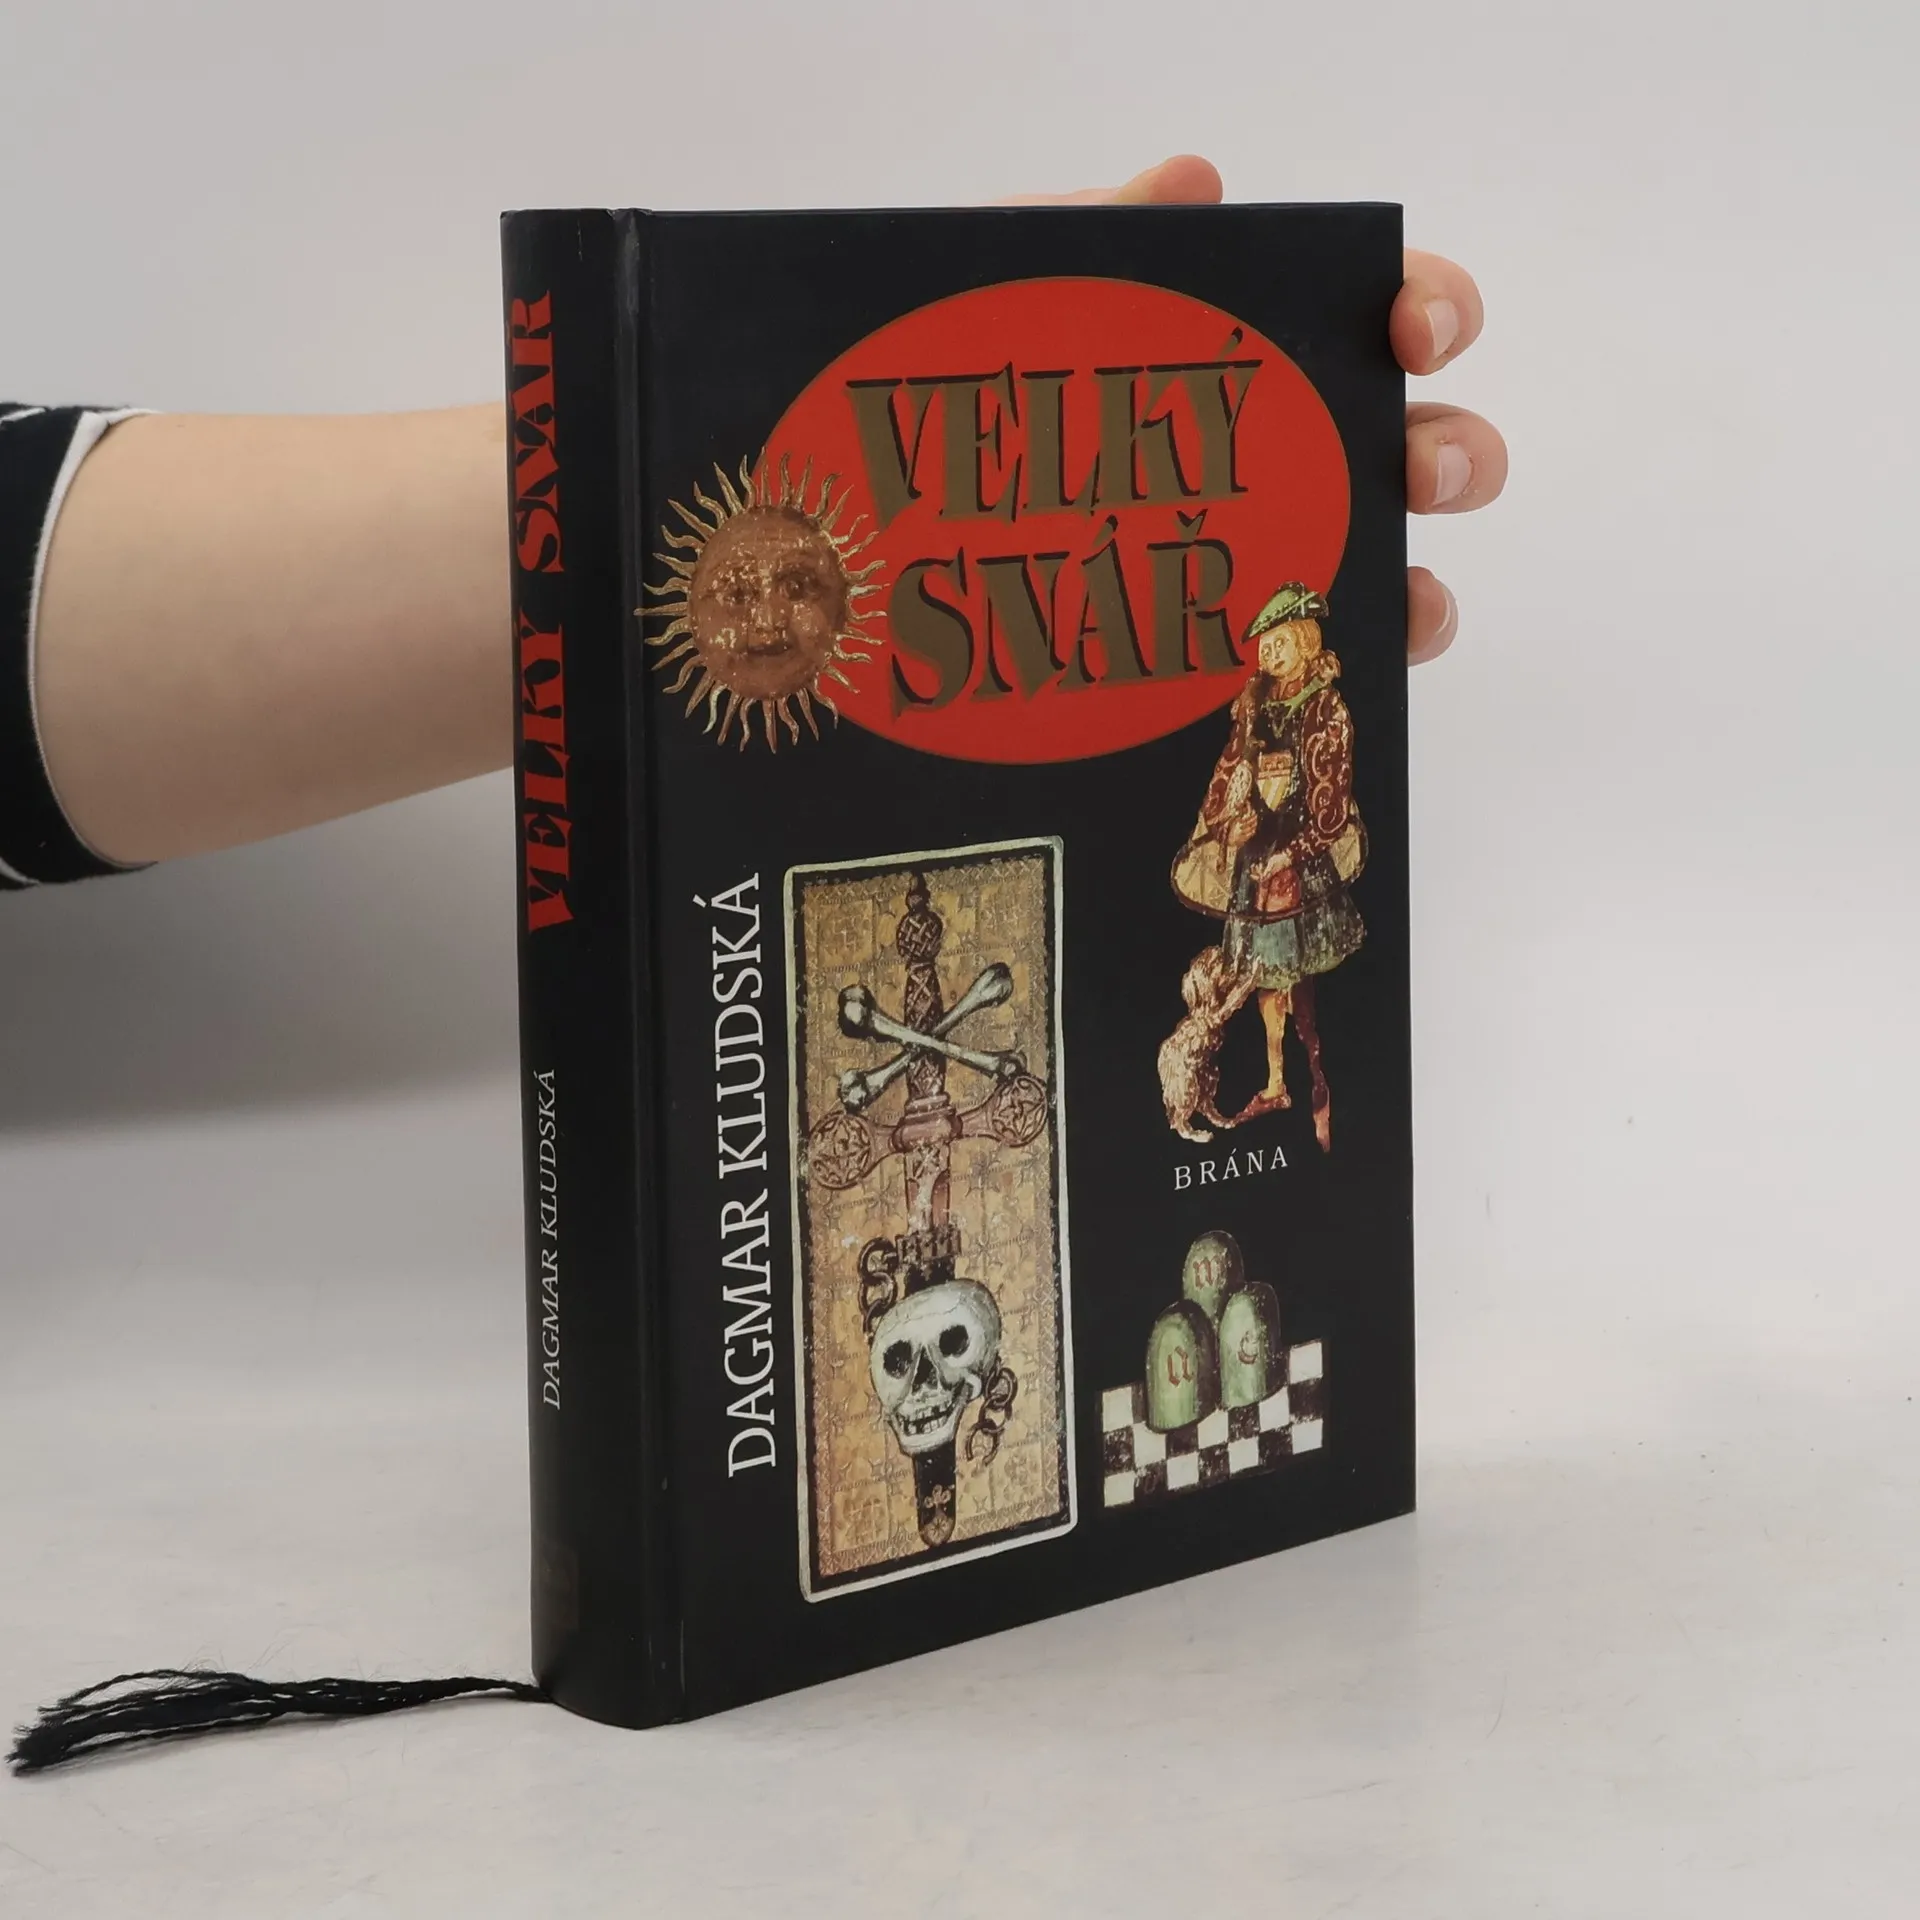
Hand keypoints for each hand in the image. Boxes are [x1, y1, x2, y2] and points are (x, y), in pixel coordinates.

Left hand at [1006, 155, 1507, 667]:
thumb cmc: (957, 379)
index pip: (1385, 314)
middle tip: (1418, 470)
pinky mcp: (1224, 648)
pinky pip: (1313, 669)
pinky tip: (1327, 670)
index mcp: (1263, 351)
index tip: (1415, 328)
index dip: (1431, 307)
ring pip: (1392, 574)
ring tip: (1407, 598)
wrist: (874, 500)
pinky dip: (1347, 671)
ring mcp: (1268, 555)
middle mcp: (1291, 454)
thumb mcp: (1008, 290)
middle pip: (1420, 450)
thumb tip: (1196, 183)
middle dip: (1452, 455)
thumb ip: (1090, 231)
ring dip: (1424, 586)